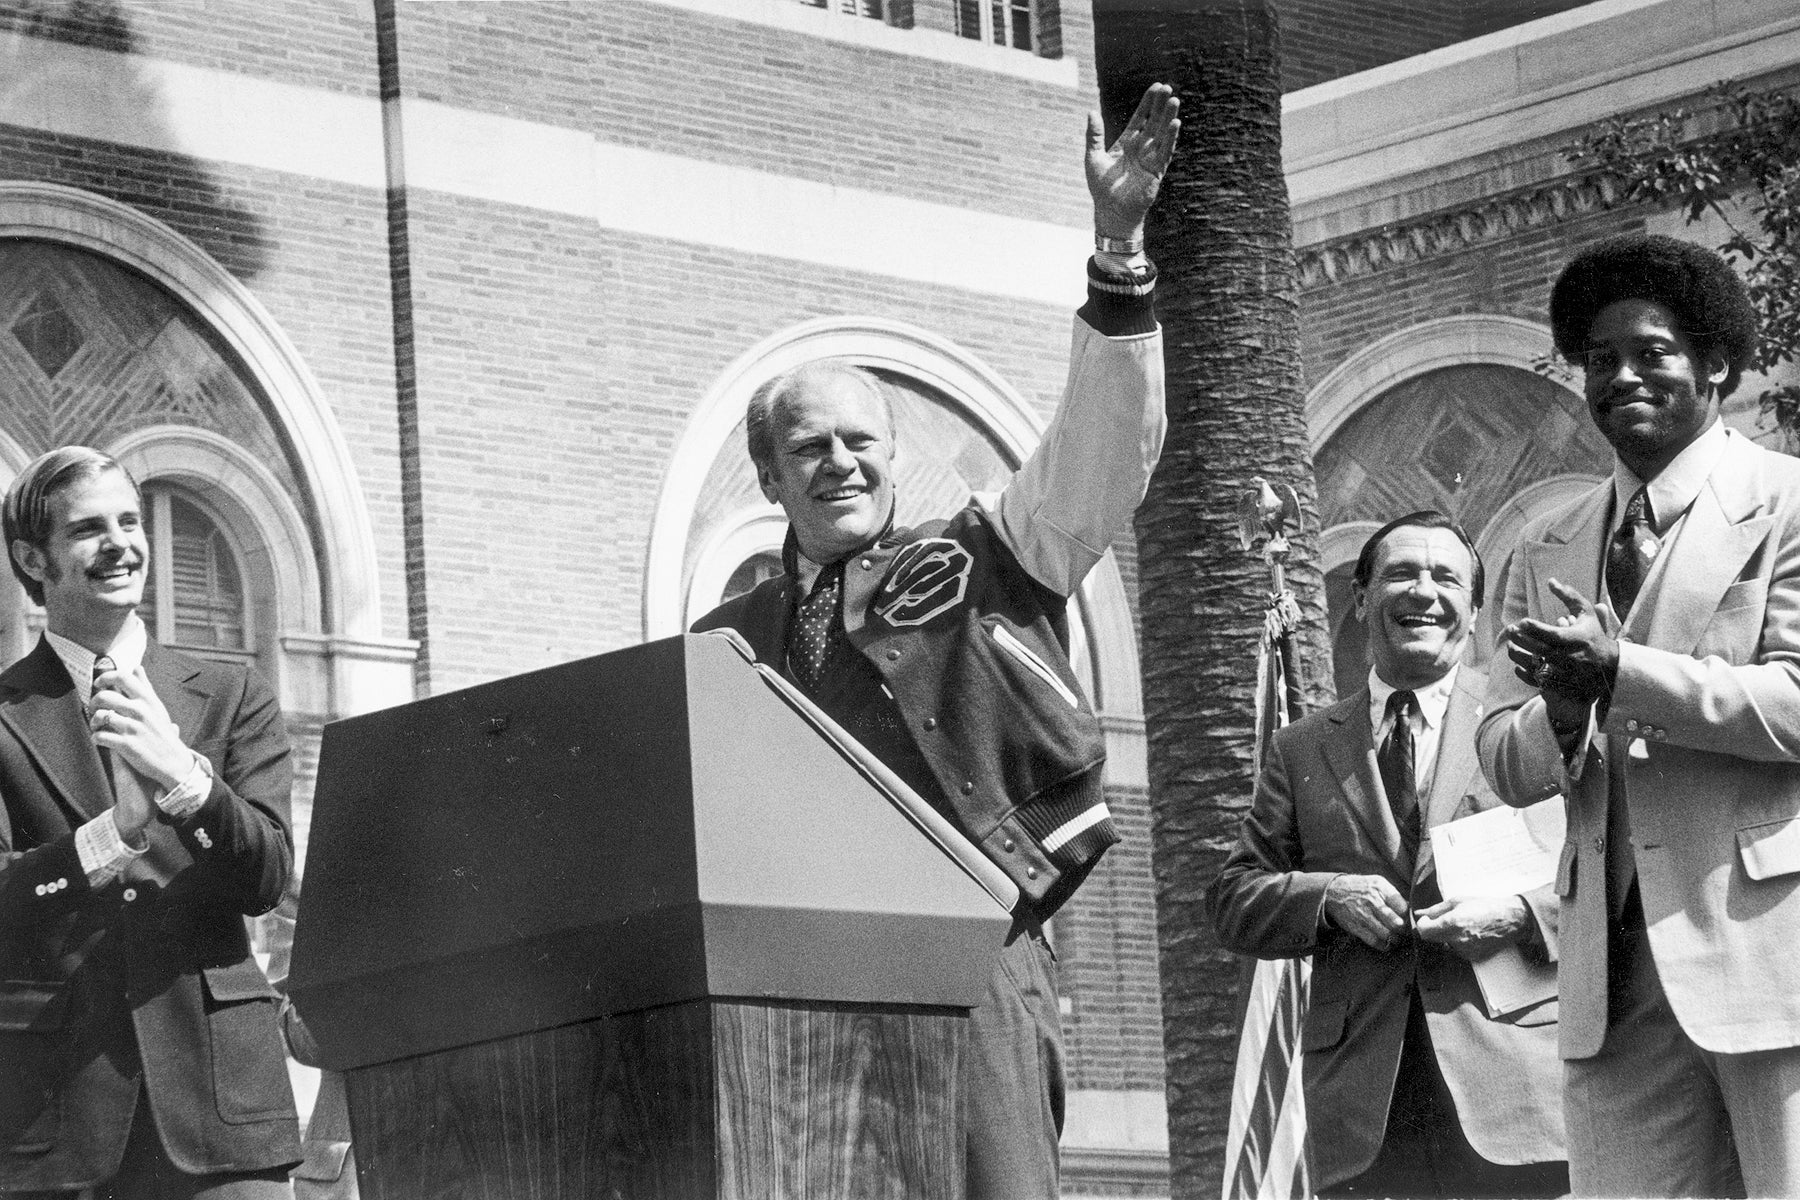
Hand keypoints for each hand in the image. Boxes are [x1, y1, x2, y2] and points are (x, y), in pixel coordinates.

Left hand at [92, 667, 192, 792]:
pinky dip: (96, 738)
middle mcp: (140, 711)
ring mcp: (133, 728)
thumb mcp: (158, 707)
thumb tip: (137, 668)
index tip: (99, 684)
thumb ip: (145, 687)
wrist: (173, 761)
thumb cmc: (163, 733)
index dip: (105, 677)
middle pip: (104, 696)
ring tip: (97, 727)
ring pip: (100, 716)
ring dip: (93, 722)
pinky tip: (101, 740)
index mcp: (147, 699)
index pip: (122, 677)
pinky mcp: (127, 745)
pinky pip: (100, 736)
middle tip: (95, 710)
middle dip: (94, 703)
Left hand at [1086, 82, 1179, 240]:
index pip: (1140, 118)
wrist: (1110, 211)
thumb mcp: (1093, 157)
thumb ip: (1093, 135)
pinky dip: (1170, 137)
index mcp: (1127, 143)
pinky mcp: (1157, 170)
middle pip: (1153, 122)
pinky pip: (1166, 151)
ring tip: (1175, 100)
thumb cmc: (1101, 187)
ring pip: (1162, 133)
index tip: (1156, 87)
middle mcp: (1141, 148)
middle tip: (1168, 87)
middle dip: (1161, 105)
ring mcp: (1150, 158)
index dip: (1148, 103)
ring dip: (1168, 117)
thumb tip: (1091, 111)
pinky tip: (1175, 123)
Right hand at [1323, 873, 1408, 950]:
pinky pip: (1374, 941)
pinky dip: (1384, 945)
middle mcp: (1372, 901)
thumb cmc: (1362, 887)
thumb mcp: (1378, 883)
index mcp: (1381, 888)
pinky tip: (1387, 943)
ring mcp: (1363, 915)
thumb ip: (1394, 895)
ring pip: (1387, 934)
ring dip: (1396, 939)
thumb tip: (1410, 910)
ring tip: (1399, 939)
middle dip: (1405, 931)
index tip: (1412, 921)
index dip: (1409, 917)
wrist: (1334, 891)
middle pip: (1396, 923)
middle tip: (1408, 933)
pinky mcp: (1356, 927)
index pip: (1403, 908)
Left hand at [1414, 895, 1530, 960]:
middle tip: (1444, 920)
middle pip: (1432, 939)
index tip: (1428, 919)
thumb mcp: (1458, 902)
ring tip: (1462, 925)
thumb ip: (1436, 909)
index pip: (1424, 931)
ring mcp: (1465, 950)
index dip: (1423, 924)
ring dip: (1447, 935)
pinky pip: (1457, 950)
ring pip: (1444, 944)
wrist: (1510, 920)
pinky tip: (1470, 933)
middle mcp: (1457, 940)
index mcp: (1453, 923)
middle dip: (1433, 929)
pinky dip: (1458, 942)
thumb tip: (1420, 912)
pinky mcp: (1472, 957)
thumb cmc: (1485, 906)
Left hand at [1501, 578, 1619, 707]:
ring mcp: (1566, 673)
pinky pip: (1538, 681)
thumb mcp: (1586, 613)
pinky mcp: (1562, 686)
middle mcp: (1571, 657)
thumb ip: (1569, 596)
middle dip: (1521, 638)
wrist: (1609, 667)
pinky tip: (1518, 664)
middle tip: (1510, 630)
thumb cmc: (1593, 636)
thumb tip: (1550, 581)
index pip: (1551, 633)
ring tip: (1510, 645)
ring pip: (1535, 666)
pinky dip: (1525, 673)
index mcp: (1577, 640)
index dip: (1533, 628)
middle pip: (1539, 649)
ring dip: (1519, 655)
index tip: (1522, 622)